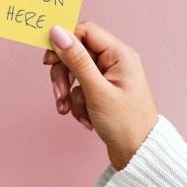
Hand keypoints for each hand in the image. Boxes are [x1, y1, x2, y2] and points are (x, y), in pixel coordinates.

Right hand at [43, 21, 157, 170]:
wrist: (138, 154)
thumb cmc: (125, 124)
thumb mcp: (96, 91)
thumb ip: (76, 60)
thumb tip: (57, 31)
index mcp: (120, 54)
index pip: (85, 31)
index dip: (64, 42)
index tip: (48, 60)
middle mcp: (115, 61)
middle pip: (76, 52)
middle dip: (64, 74)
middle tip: (60, 94)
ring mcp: (108, 76)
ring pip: (75, 71)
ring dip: (68, 91)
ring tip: (69, 111)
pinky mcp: (102, 90)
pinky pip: (80, 87)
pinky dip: (77, 102)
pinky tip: (84, 119)